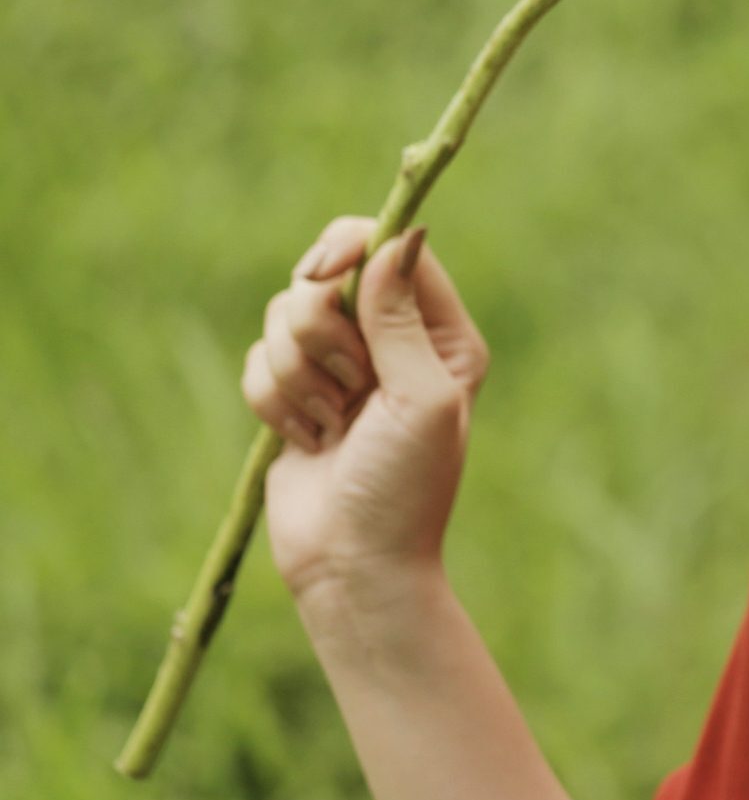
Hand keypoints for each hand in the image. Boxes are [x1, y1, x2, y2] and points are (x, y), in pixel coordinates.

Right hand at [241, 214, 490, 605]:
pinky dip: (273, 401)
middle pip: (325, 273)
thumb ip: (402, 318)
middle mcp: (391, 337)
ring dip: (297, 376)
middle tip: (350, 386)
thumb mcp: (422, 399)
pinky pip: (256, 359)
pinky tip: (308, 441)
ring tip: (332, 425)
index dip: (348, 248)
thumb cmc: (404, 487)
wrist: (352, 563)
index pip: (391, 246)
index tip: (321, 273)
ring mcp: (339, 363)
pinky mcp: (293, 391)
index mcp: (441, 332)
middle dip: (319, 330)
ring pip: (283, 315)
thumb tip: (398, 236)